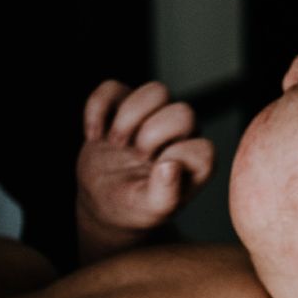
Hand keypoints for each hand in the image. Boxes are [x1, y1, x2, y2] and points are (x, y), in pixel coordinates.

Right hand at [76, 80, 214, 262]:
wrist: (103, 200)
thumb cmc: (135, 206)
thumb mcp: (151, 210)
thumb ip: (166, 194)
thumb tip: (170, 166)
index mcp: (194, 160)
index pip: (203, 148)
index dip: (177, 158)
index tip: (155, 173)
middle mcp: (181, 134)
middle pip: (183, 112)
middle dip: (153, 135)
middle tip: (136, 157)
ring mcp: (151, 115)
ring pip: (156, 91)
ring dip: (130, 117)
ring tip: (116, 143)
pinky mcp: (122, 105)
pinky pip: (112, 87)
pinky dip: (98, 109)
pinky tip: (95, 136)